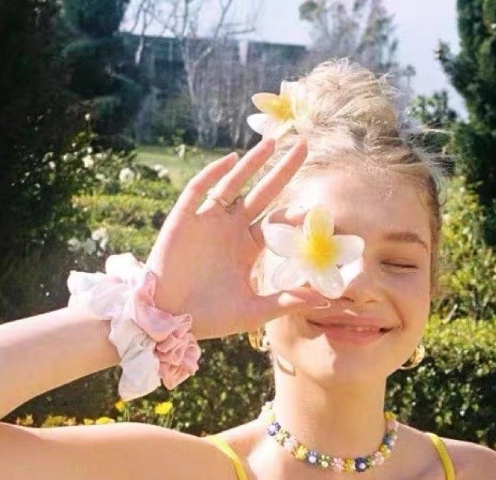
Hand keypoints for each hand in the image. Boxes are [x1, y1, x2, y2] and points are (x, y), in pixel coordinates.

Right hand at [143, 138, 328, 339]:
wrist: (170, 320)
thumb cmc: (211, 318)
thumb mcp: (254, 311)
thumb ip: (287, 302)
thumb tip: (326, 301)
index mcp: (248, 248)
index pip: (276, 223)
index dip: (294, 214)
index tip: (314, 209)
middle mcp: (231, 230)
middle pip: (262, 193)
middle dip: (282, 170)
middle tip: (304, 144)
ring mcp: (208, 222)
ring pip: (233, 184)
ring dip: (251, 163)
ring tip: (271, 143)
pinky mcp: (184, 219)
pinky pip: (200, 190)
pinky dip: (214, 174)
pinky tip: (233, 161)